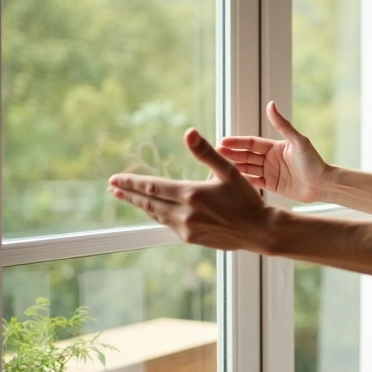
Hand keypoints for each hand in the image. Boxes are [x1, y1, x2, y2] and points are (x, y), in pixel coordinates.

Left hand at [108, 129, 278, 253]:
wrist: (259, 231)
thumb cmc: (247, 199)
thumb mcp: (230, 172)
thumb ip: (206, 153)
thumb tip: (188, 133)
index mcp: (192, 194)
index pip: (152, 187)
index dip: (131, 182)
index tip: (115, 179)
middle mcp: (185, 213)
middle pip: (148, 202)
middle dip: (129, 194)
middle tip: (112, 187)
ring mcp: (186, 228)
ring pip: (155, 214)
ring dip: (139, 205)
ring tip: (125, 197)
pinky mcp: (191, 238)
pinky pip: (167, 224)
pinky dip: (156, 214)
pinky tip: (153, 209)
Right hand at [217, 101, 329, 202]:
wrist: (323, 185)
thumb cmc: (314, 162)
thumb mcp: (299, 142)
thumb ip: (283, 125)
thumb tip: (270, 103)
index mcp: (275, 146)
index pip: (251, 142)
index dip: (237, 142)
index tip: (222, 141)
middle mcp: (270, 158)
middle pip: (246, 155)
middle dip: (231, 154)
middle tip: (215, 153)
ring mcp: (270, 172)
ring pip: (247, 168)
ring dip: (234, 167)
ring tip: (218, 167)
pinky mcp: (271, 185)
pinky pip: (253, 182)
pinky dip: (243, 181)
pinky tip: (231, 180)